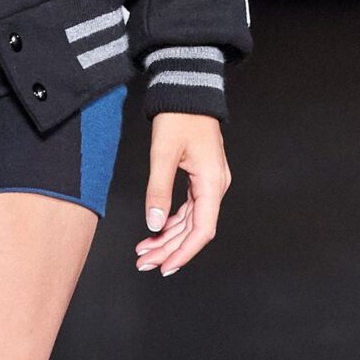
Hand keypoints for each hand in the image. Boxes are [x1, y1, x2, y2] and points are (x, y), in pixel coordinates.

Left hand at [135, 111, 229, 276]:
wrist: (187, 92)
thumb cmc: (178, 117)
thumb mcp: (163, 154)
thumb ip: (158, 190)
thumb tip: (154, 224)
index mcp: (211, 183)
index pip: (201, 230)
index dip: (183, 252)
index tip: (165, 267)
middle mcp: (215, 186)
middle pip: (194, 230)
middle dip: (169, 249)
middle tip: (144, 263)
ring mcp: (209, 183)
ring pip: (190, 221)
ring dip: (168, 238)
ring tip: (144, 252)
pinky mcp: (200, 178)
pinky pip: (188, 209)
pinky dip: (171, 222)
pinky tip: (155, 231)